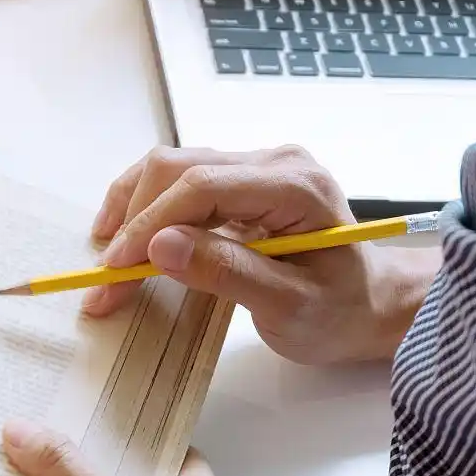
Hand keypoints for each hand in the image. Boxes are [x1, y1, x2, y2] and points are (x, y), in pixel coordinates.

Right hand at [86, 146, 438, 364]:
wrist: (370, 305)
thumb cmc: (338, 313)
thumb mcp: (289, 307)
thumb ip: (226, 272)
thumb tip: (159, 246)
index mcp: (294, 186)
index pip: (200, 187)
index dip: (148, 225)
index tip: (114, 271)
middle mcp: (274, 162)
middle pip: (178, 168)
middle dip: (133, 222)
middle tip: (106, 280)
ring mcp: (257, 166)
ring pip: (172, 167)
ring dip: (132, 209)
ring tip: (108, 258)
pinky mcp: (242, 179)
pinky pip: (181, 179)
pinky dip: (146, 205)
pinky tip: (125, 235)